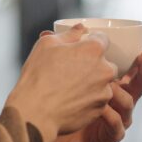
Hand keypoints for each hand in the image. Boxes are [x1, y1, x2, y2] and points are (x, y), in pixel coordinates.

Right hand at [5, 25, 116, 141]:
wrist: (35, 113)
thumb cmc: (38, 77)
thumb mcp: (46, 45)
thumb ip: (69, 34)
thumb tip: (81, 28)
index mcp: (94, 50)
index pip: (103, 39)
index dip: (91, 42)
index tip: (80, 49)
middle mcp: (105, 69)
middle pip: (106, 62)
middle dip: (93, 64)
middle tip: (72, 70)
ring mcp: (104, 91)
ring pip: (103, 82)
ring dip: (92, 83)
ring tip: (70, 88)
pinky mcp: (100, 109)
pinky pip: (98, 100)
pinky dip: (89, 99)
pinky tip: (71, 100)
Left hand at [42, 33, 141, 141]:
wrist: (52, 136)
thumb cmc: (61, 104)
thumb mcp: (61, 77)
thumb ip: (59, 55)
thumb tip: (47, 32)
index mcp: (113, 81)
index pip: (133, 64)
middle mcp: (120, 98)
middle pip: (141, 81)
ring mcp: (119, 117)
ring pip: (130, 102)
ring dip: (122, 91)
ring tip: (111, 84)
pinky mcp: (111, 136)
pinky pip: (117, 125)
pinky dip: (111, 116)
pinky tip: (103, 110)